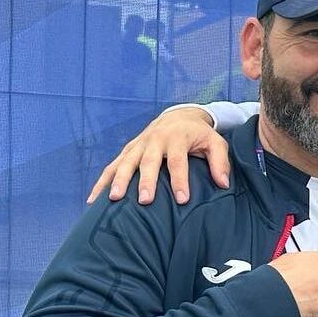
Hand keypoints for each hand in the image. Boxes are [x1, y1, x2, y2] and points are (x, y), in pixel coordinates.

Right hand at [87, 105, 227, 205]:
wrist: (179, 115)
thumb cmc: (199, 134)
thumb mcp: (216, 142)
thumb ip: (220, 162)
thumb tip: (223, 184)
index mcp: (176, 138)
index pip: (178, 161)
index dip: (180, 180)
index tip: (182, 200)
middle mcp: (154, 140)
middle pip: (148, 161)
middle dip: (145, 181)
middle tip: (144, 201)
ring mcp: (138, 145)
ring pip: (125, 162)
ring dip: (118, 180)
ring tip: (113, 199)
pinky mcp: (128, 150)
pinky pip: (112, 166)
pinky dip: (102, 182)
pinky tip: (94, 200)